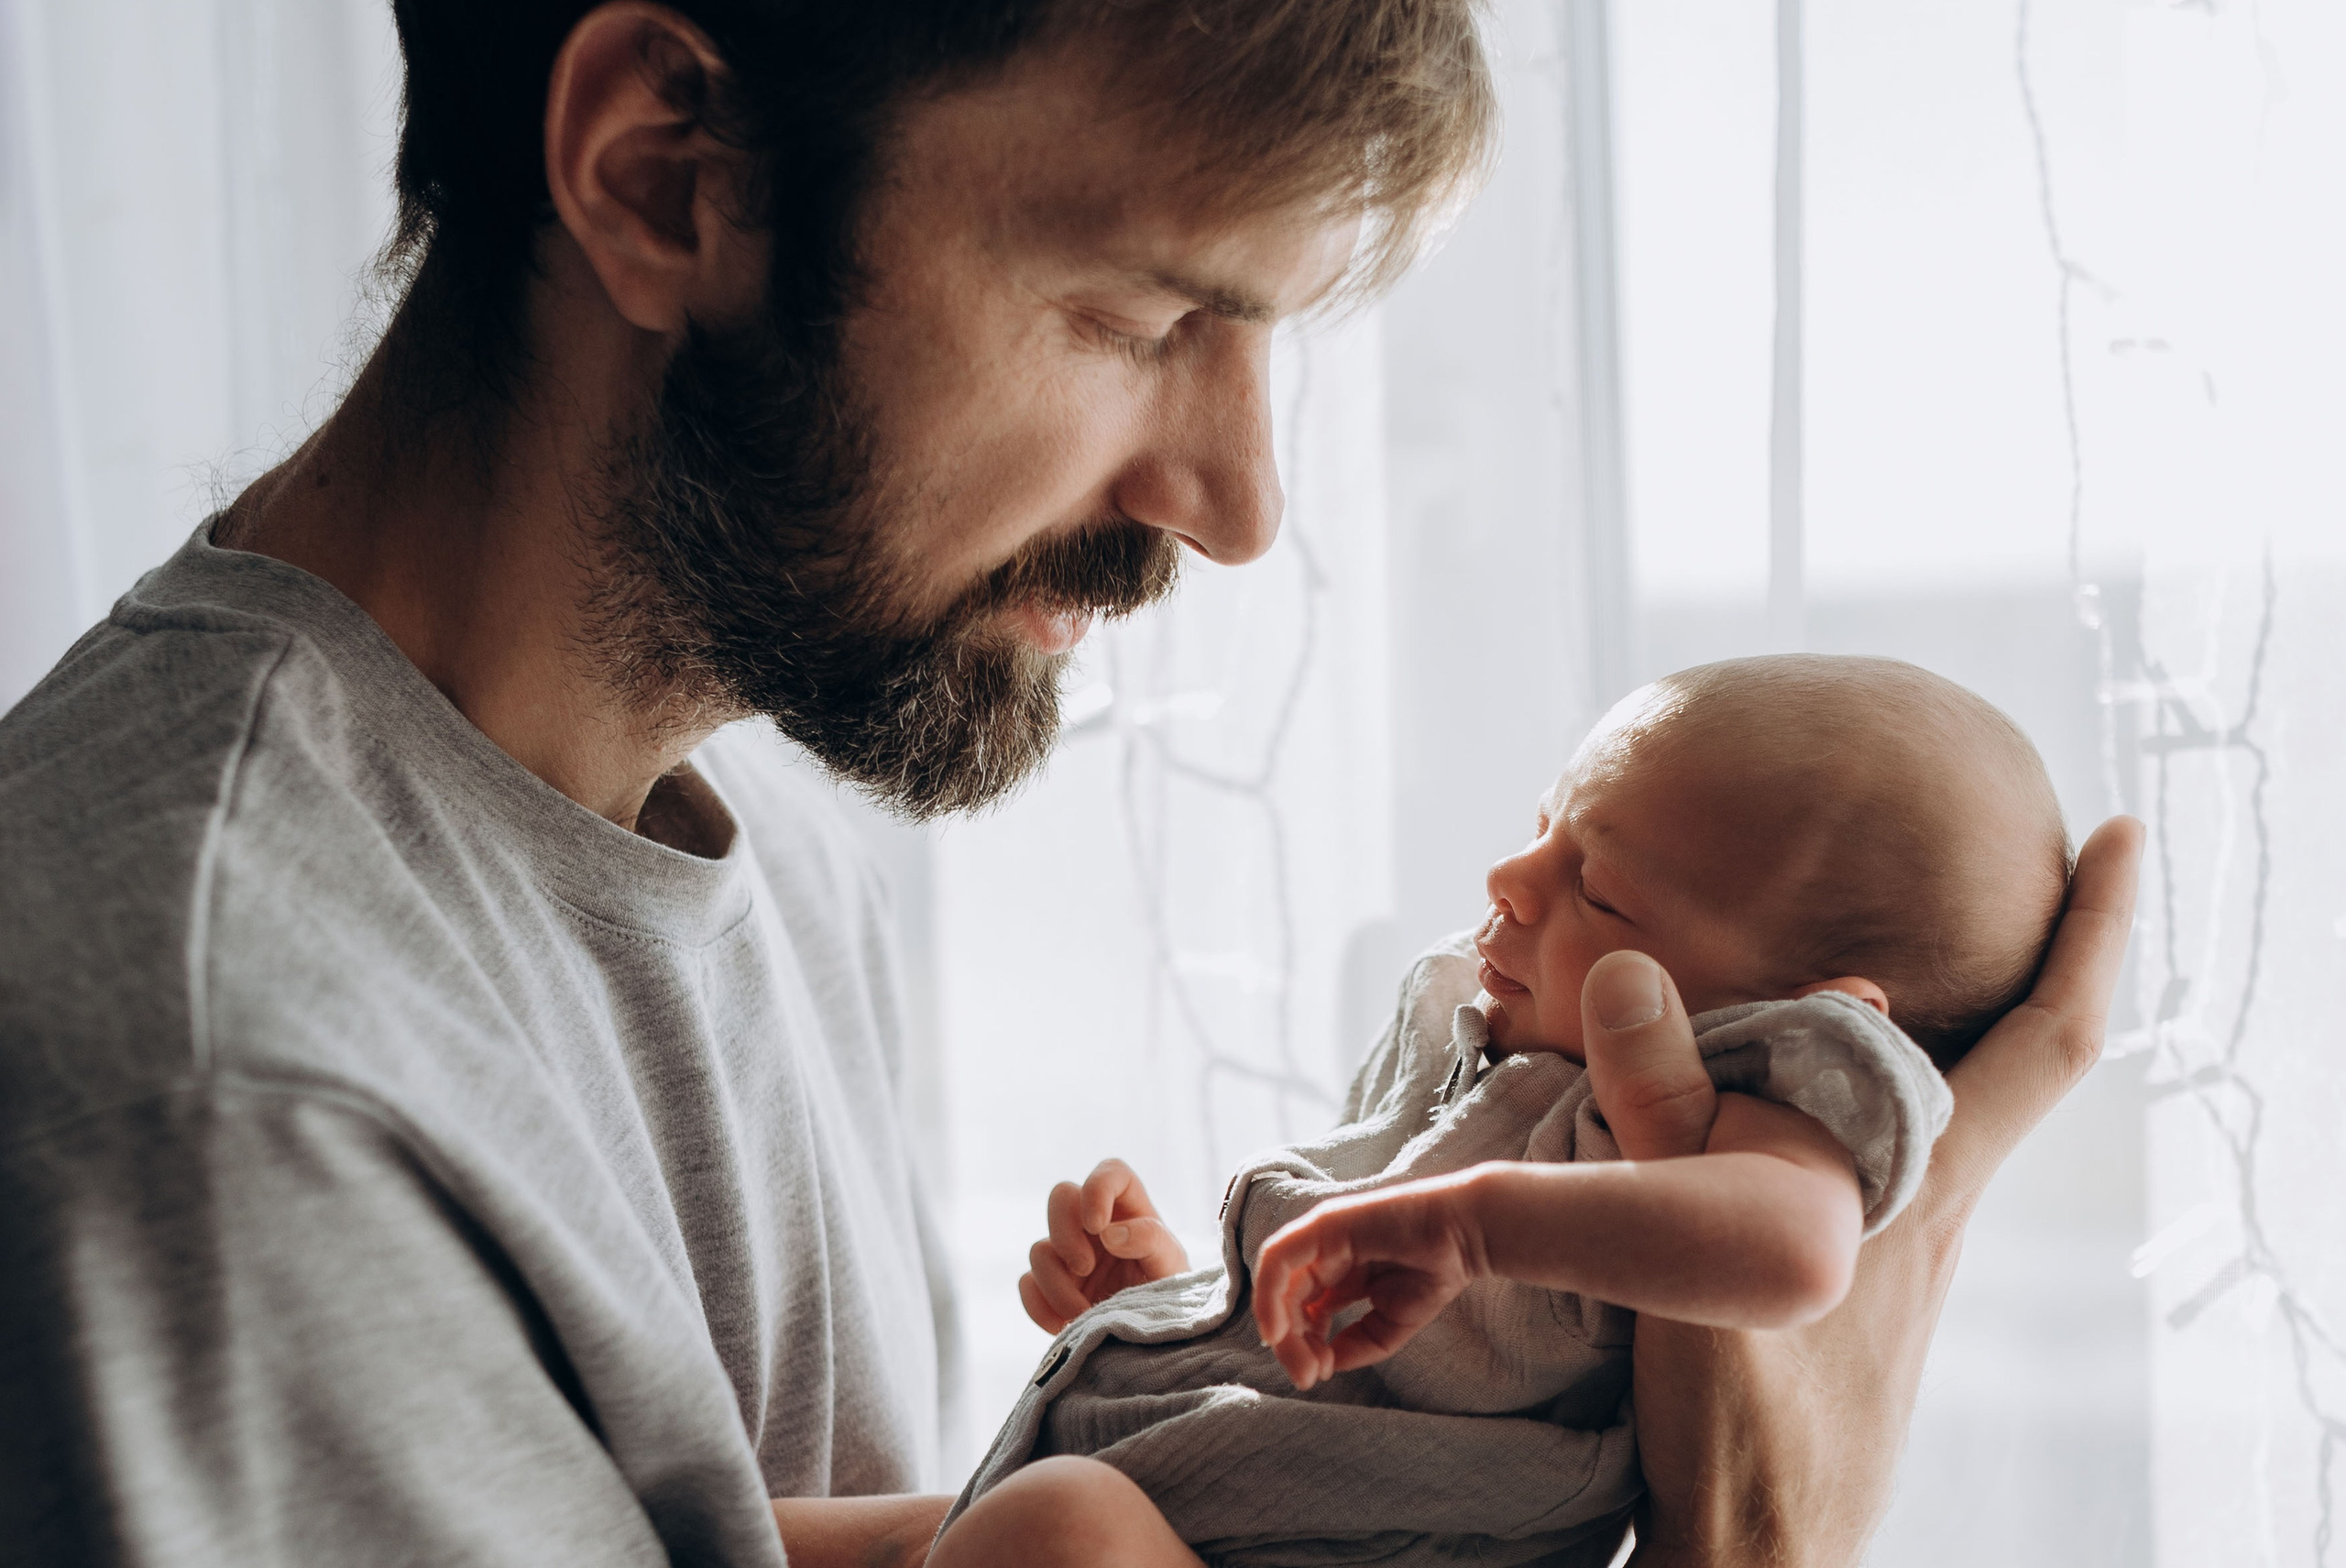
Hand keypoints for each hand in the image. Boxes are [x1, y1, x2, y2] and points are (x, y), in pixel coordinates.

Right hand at [1019, 1159, 1189, 1333]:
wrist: (1154, 1341)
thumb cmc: (1171, 1294)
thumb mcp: (1173, 1266)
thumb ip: (1151, 1241)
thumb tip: (1110, 1234)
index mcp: (1129, 1209)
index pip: (1111, 1173)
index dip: (1097, 1189)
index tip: (1097, 1225)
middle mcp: (1094, 1225)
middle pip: (1060, 1197)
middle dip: (1065, 1233)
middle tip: (1085, 1267)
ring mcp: (1068, 1256)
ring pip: (1039, 1249)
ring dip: (1056, 1283)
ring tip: (1084, 1312)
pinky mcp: (1051, 1287)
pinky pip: (1027, 1285)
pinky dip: (1039, 1305)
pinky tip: (1064, 1324)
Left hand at [1251, 1170, 1485, 1389]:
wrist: (1463, 1238)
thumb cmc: (1433, 1274)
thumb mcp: (1387, 1327)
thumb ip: (1354, 1346)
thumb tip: (1322, 1365)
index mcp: (1335, 1275)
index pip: (1301, 1312)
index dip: (1301, 1347)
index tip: (1316, 1374)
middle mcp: (1321, 1255)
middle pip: (1285, 1302)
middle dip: (1290, 1345)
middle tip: (1306, 1376)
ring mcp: (1319, 1237)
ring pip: (1276, 1284)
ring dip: (1280, 1329)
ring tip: (1301, 1361)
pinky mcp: (1322, 1225)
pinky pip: (1278, 1259)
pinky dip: (1269, 1295)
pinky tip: (1280, 1329)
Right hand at [1626, 815, 2143, 1566]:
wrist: (1762, 1555)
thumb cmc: (1752, 1427)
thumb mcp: (1698, 1254)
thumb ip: (1665, 1113)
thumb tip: (1627, 968)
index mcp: (1927, 1178)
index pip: (2052, 1034)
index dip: (2099, 929)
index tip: (2121, 835)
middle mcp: (1930, 1197)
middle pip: (2005, 1051)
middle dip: (2017, 948)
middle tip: (1993, 854)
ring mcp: (1894, 1242)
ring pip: (1925, 1099)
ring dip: (1915, 1019)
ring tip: (1855, 951)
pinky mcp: (1845, 1273)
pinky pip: (1864, 1145)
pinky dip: (1841, 1083)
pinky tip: (1772, 1084)